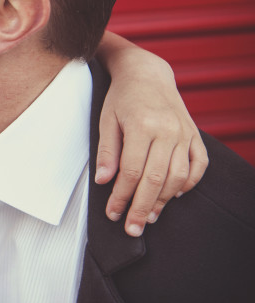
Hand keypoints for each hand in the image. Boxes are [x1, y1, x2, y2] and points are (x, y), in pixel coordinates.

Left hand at [95, 38, 207, 236]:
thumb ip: (107, 151)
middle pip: (156, 179)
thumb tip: (104, 181)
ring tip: (149, 216)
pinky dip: (188, 183)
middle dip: (142, 207)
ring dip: (163, 200)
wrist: (147, 74)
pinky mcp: (195, 135)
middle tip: (132, 228)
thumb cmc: (122, 98)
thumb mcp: (106, 120)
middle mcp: (167, 131)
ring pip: (178, 176)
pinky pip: (198, 166)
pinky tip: (173, 195)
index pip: (131, 171)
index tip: (113, 213)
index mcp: (142, 126)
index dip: (121, 196)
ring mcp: (184, 133)